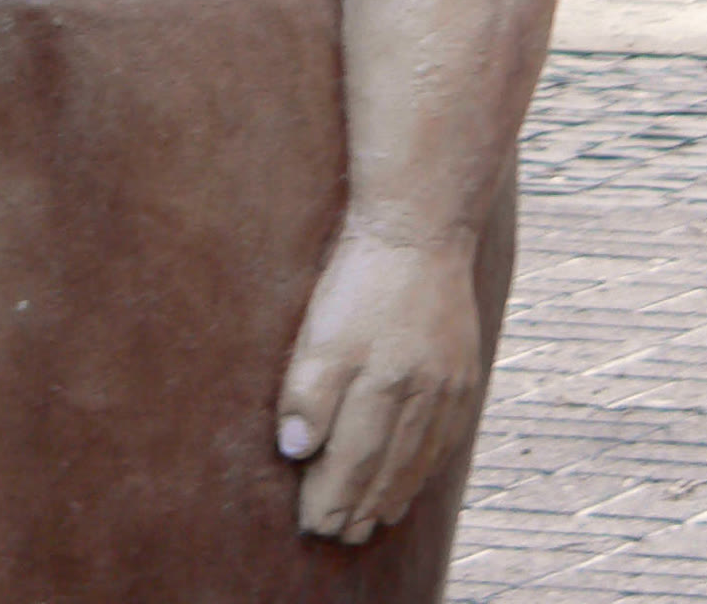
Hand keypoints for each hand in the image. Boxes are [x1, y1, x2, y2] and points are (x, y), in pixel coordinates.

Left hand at [276, 223, 480, 544]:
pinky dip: (426, 464)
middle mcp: (421, 396)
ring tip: (373, 518)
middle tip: (340, 534)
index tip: (313, 523)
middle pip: (387, 468)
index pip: (352, 464)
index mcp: (382, 388)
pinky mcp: (463, 370)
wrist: (419, 227)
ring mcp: (448, 386)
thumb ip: (308, 394)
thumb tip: (296, 452)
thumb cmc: (360, 277)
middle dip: (360, 506)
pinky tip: (415, 473)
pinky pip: (446, 435)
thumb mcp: (320, 330)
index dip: (331, 497)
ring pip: (419, 458)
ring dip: (394, 493)